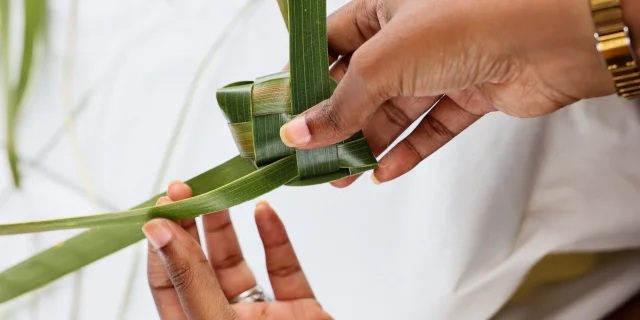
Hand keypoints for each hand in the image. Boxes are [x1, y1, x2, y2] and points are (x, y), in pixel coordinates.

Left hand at [144, 181, 331, 319]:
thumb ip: (189, 280)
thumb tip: (157, 233)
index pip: (168, 283)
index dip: (162, 245)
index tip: (161, 208)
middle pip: (199, 267)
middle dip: (190, 227)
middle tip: (183, 190)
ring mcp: (263, 316)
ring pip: (239, 264)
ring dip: (228, 228)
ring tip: (219, 193)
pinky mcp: (299, 311)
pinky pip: (285, 270)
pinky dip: (277, 240)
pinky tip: (265, 213)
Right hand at [279, 0, 624, 185]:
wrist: (551, 40)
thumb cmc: (468, 22)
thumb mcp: (384, 62)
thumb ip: (339, 103)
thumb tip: (297, 133)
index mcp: (384, 8)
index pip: (331, 44)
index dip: (306, 77)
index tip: (284, 111)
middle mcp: (412, 36)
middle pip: (361, 85)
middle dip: (337, 123)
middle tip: (313, 155)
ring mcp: (442, 66)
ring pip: (395, 111)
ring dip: (369, 144)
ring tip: (343, 174)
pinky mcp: (470, 94)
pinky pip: (431, 127)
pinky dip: (409, 150)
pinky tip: (385, 170)